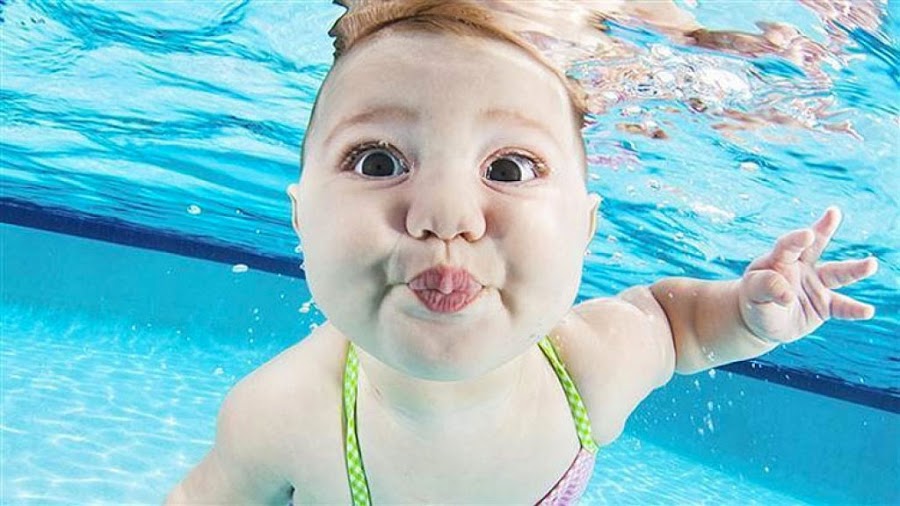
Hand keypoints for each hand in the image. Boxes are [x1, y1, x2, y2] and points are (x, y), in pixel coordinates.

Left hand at [738, 207, 877, 343]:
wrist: (762, 320)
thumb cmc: (755, 300)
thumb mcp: (753, 294)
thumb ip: (766, 288)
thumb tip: (788, 294)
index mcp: (778, 260)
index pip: (787, 246)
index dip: (796, 240)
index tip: (807, 235)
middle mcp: (800, 267)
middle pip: (815, 246)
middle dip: (824, 229)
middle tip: (833, 213)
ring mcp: (815, 284)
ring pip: (837, 274)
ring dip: (854, 269)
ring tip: (872, 264)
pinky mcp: (825, 304)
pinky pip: (842, 307)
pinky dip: (854, 309)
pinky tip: (867, 311)